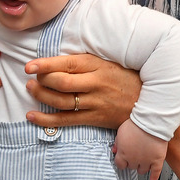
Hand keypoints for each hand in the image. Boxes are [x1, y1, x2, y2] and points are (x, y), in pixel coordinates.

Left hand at [24, 53, 140, 128]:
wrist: (149, 101)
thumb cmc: (124, 77)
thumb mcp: (107, 62)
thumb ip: (84, 61)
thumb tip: (56, 59)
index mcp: (97, 65)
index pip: (67, 63)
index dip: (45, 65)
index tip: (30, 66)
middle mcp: (95, 84)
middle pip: (61, 83)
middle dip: (41, 81)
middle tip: (31, 78)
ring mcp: (95, 103)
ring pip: (61, 101)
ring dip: (41, 96)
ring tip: (30, 90)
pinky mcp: (94, 118)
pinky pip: (66, 121)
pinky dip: (46, 119)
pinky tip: (32, 116)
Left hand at [113, 120, 166, 179]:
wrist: (151, 121)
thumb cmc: (136, 124)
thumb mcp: (121, 131)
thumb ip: (117, 142)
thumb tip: (115, 150)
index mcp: (123, 153)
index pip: (119, 164)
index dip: (121, 161)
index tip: (123, 160)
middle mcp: (133, 159)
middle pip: (131, 167)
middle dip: (132, 161)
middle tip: (134, 155)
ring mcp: (146, 161)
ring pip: (142, 170)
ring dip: (141, 167)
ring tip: (142, 162)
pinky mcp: (157, 160)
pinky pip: (155, 173)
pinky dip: (153, 178)